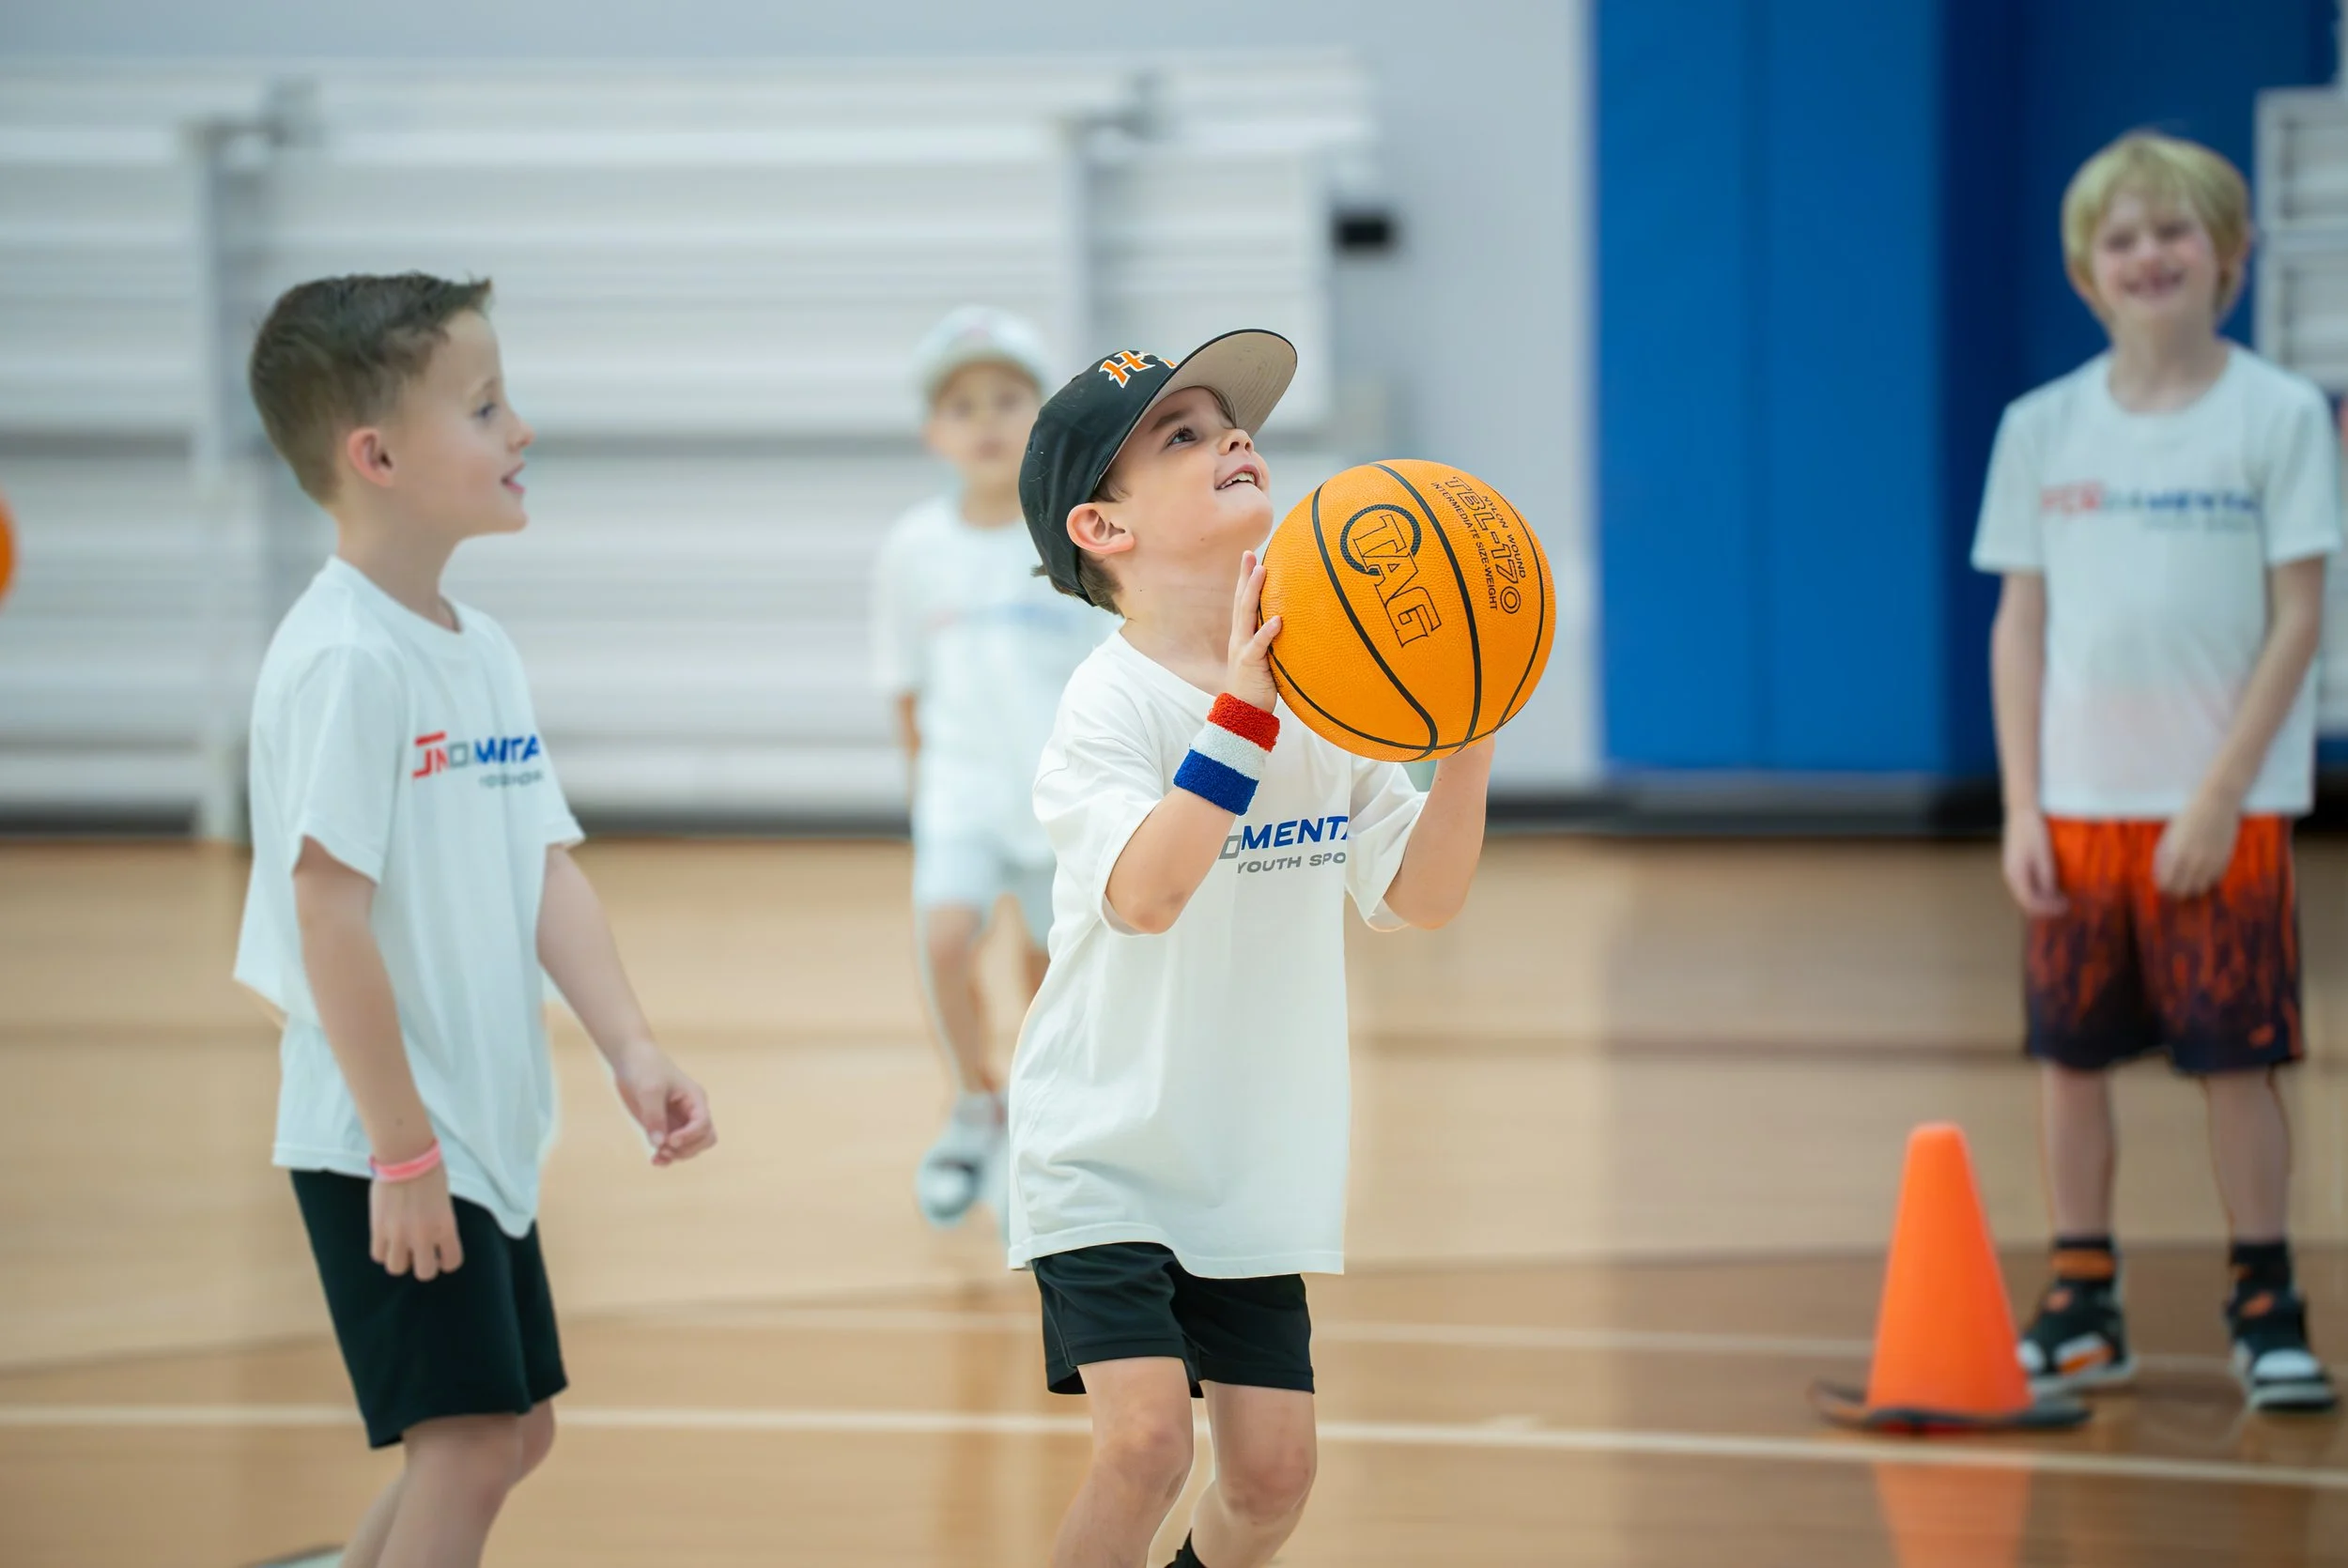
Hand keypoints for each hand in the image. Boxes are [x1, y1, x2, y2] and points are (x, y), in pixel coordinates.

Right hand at [371, 1162, 463, 1280]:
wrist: (405, 1156)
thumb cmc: (430, 1171)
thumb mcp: (444, 1201)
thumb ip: (440, 1222)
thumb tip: (433, 1236)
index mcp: (446, 1227)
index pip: (452, 1262)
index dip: (446, 1260)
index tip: (441, 1255)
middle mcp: (423, 1236)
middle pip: (424, 1273)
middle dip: (423, 1265)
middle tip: (420, 1252)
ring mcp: (399, 1235)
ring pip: (397, 1269)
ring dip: (400, 1259)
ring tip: (401, 1246)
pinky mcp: (378, 1229)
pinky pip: (378, 1255)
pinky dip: (383, 1250)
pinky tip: (387, 1238)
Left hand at [611, 1042, 716, 1165]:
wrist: (630, 1060)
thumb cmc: (645, 1068)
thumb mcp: (649, 1090)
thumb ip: (654, 1117)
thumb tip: (659, 1144)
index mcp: (695, 1099)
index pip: (703, 1124)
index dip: (690, 1136)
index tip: (670, 1140)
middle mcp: (691, 1112)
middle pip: (704, 1139)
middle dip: (687, 1149)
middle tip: (665, 1149)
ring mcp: (677, 1121)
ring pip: (690, 1147)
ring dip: (677, 1156)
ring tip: (657, 1157)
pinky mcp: (663, 1126)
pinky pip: (672, 1148)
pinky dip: (666, 1157)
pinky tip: (654, 1160)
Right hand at [1226, 549, 1281, 711]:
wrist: (1243, 712)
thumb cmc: (1258, 684)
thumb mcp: (1265, 657)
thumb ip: (1272, 640)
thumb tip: (1291, 623)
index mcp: (1242, 635)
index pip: (1242, 601)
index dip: (1245, 578)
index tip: (1250, 556)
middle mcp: (1240, 637)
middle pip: (1241, 601)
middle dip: (1246, 576)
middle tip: (1250, 554)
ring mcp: (1243, 648)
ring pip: (1246, 615)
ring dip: (1254, 592)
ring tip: (1262, 571)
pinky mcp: (1249, 663)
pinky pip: (1258, 645)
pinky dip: (1267, 632)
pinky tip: (1277, 619)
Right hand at [2000, 808, 2067, 917]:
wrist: (2021, 813)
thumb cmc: (2033, 832)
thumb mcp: (2044, 857)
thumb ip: (2046, 879)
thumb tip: (2051, 898)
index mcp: (2016, 875)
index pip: (2030, 902)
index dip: (2048, 909)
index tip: (2065, 907)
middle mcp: (2010, 876)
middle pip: (2026, 902)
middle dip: (2046, 907)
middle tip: (2066, 905)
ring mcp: (2011, 872)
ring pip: (2026, 895)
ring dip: (2043, 900)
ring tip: (2061, 898)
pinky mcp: (2016, 866)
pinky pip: (2026, 886)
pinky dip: (2039, 891)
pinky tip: (2051, 887)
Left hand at [2154, 796, 2239, 898]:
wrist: (2217, 802)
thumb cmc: (2190, 816)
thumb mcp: (2171, 835)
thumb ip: (2166, 855)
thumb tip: (2161, 875)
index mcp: (2176, 854)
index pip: (2167, 884)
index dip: (2163, 888)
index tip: (2162, 885)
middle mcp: (2195, 861)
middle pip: (2182, 891)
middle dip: (2176, 892)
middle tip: (2174, 888)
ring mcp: (2211, 861)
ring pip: (2199, 889)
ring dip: (2192, 888)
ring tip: (2187, 881)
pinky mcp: (2224, 860)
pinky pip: (2213, 879)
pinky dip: (2206, 880)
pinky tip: (2202, 871)